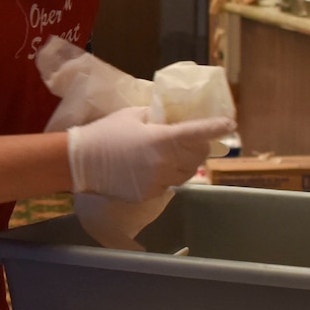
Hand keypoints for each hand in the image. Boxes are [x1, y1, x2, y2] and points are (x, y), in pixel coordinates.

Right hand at [67, 106, 234, 201]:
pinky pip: (170, 184)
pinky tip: (154, 167)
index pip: (197, 133)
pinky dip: (169, 175)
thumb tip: (174, 117)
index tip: (230, 124)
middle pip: (197, 156)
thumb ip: (157, 116)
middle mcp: (163, 162)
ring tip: (172, 153)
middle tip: (192, 139)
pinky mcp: (149, 194)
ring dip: (186, 162)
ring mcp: (157, 181)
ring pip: (187, 173)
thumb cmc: (105, 133)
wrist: (79, 162)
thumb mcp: (134, 115)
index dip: (216, 127)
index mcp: (161, 139)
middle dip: (199, 146)